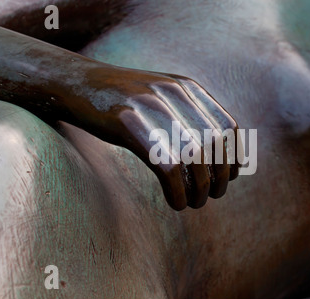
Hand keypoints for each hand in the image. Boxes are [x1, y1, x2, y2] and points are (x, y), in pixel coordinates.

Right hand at [76, 66, 240, 209]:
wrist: (75, 84)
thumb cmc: (121, 102)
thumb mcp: (160, 100)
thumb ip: (187, 118)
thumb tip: (213, 155)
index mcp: (186, 88)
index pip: (228, 127)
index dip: (234, 157)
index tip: (228, 178)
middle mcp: (173, 93)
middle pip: (214, 145)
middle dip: (219, 178)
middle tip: (211, 197)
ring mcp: (150, 106)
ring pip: (194, 157)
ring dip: (199, 189)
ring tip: (193, 204)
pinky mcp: (127, 122)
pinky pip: (167, 165)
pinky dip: (177, 191)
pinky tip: (175, 203)